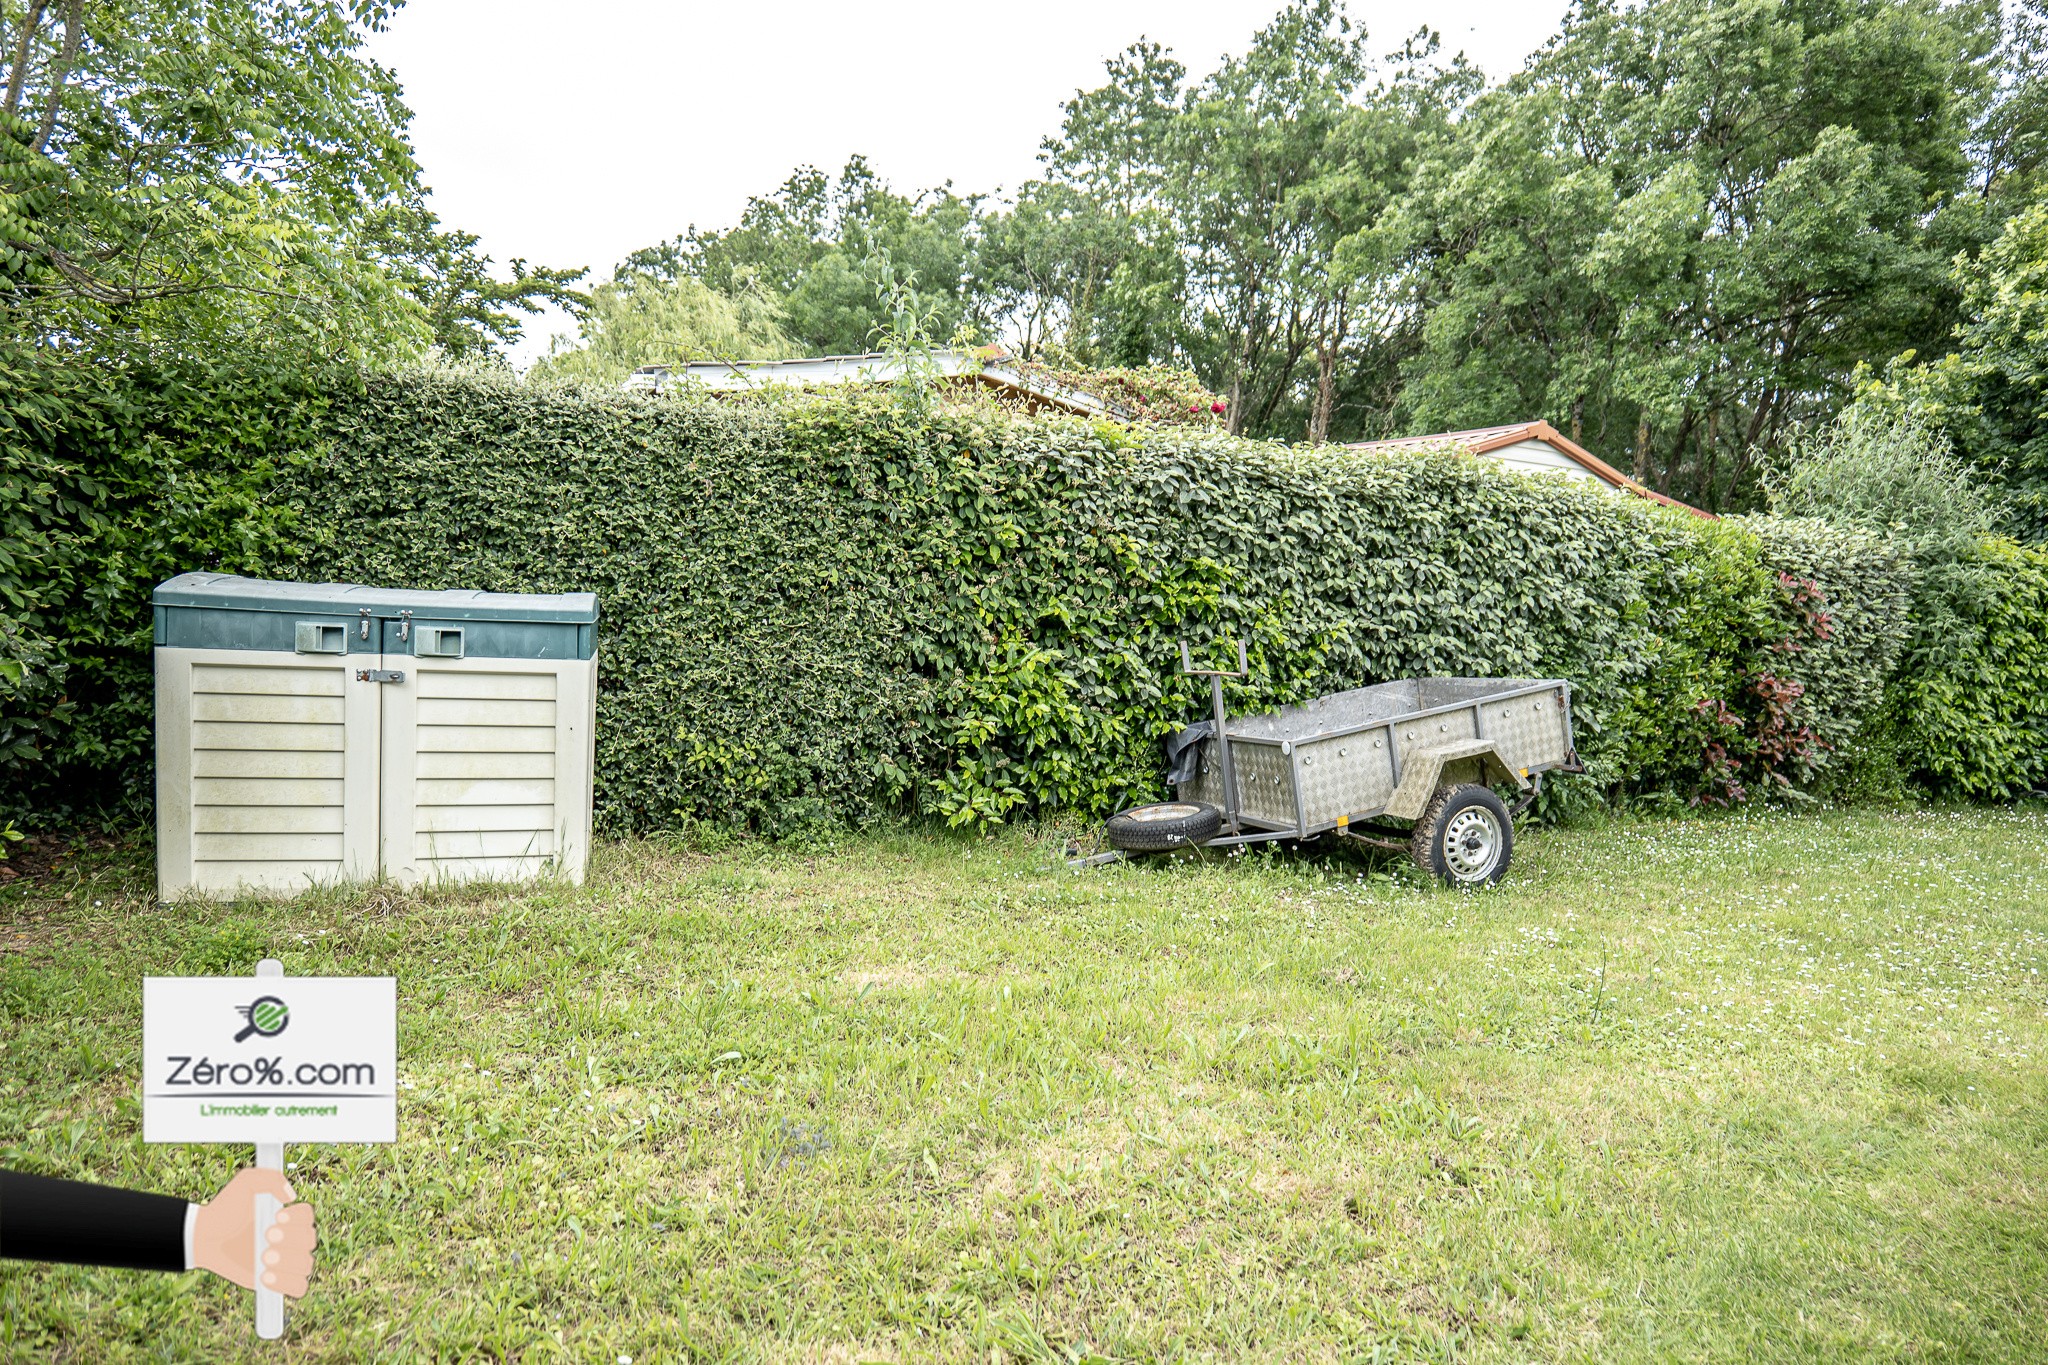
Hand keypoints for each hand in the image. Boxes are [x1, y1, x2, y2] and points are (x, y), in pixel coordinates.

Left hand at [191, 1168, 318, 1297]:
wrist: (205, 1237)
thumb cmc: (225, 1209)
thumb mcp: (245, 1183)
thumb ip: (270, 1178)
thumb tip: (290, 1196)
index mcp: (288, 1217)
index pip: (308, 1217)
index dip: (298, 1218)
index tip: (276, 1217)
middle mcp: (290, 1239)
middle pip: (310, 1241)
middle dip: (290, 1240)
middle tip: (265, 1236)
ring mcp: (284, 1262)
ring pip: (306, 1265)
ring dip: (288, 1262)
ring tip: (263, 1259)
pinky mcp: (275, 1281)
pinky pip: (298, 1287)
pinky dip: (288, 1284)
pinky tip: (266, 1276)